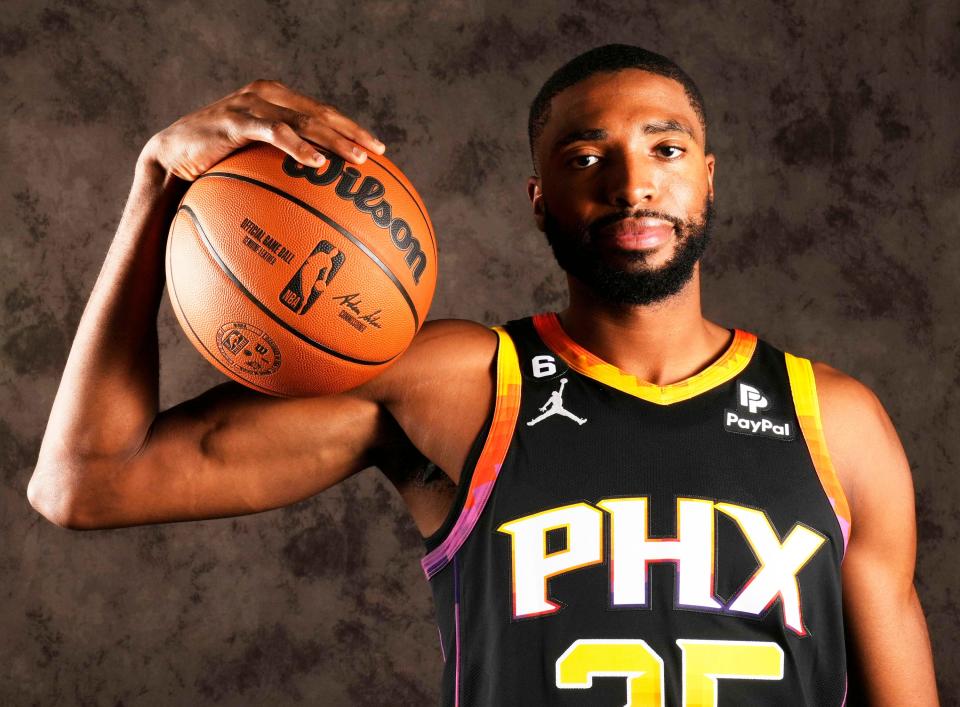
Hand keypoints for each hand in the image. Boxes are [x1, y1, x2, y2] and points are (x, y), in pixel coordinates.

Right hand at [140, 79, 384, 180]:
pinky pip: (273, 133)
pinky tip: (316, 162)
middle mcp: (268, 96)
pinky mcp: (235, 120)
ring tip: (357, 160)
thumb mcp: (255, 162)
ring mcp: (252, 105)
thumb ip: (283, 166)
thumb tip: (320, 199)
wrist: (171, 161)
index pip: (325, 113)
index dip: (353, 130)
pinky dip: (297, 146)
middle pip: (322, 114)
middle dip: (353, 134)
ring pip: (304, 120)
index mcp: (278, 101)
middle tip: (378, 154)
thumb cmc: (217, 167)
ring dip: (334, 141)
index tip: (380, 151)